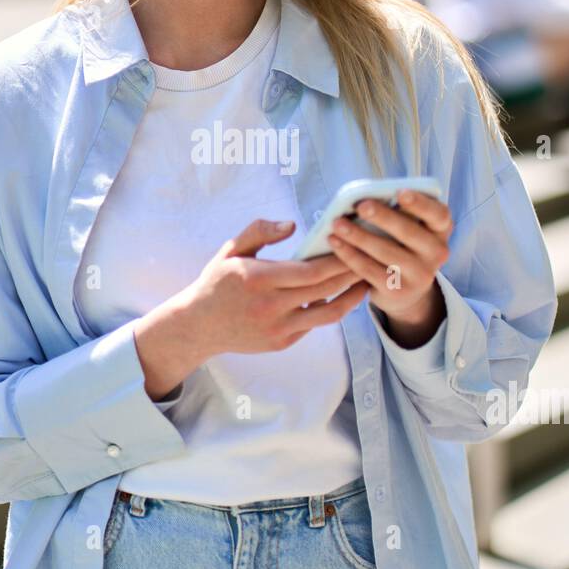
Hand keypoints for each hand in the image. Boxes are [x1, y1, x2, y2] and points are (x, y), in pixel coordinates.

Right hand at [183, 218, 370, 357]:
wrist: (199, 326)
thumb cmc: (217, 282)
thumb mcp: (231, 250)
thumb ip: (260, 231)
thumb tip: (292, 226)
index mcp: (259, 279)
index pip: (311, 271)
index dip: (337, 260)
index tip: (353, 245)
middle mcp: (271, 307)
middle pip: (325, 290)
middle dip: (351, 273)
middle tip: (370, 258)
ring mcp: (278, 329)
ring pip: (327, 314)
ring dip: (351, 297)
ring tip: (366, 281)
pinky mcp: (282, 343)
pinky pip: (314, 325)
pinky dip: (329, 309)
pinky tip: (340, 295)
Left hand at [326, 189, 452, 343]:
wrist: (406, 291)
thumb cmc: (403, 245)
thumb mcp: (411, 229)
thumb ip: (399, 213)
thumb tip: (365, 197)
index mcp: (441, 229)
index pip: (438, 214)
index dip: (420, 204)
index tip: (400, 193)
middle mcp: (437, 253)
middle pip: (409, 232)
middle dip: (383, 217)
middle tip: (360, 205)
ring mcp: (420, 275)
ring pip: (385, 251)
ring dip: (358, 236)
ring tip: (337, 223)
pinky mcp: (398, 291)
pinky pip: (369, 269)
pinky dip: (349, 254)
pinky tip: (335, 242)